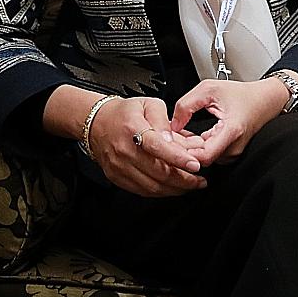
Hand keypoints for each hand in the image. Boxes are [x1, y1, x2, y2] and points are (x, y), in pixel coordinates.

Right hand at [88, 96, 209, 197]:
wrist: (97, 123)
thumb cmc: (125, 113)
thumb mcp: (149, 104)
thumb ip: (165, 121)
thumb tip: (177, 140)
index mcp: (133, 129)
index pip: (158, 147)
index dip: (178, 158)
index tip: (195, 165)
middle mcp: (124, 151)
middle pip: (157, 172)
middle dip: (184, 179)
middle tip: (200, 180)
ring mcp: (119, 167)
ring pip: (151, 186)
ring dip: (175, 189)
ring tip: (192, 185)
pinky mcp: (117, 178)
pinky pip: (142, 190)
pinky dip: (161, 191)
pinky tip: (174, 187)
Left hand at [171, 76, 291, 165]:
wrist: (267, 100)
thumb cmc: (243, 94)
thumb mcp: (210, 89)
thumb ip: (187, 104)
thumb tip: (173, 124)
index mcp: (232, 131)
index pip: (203, 156)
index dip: (184, 151)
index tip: (172, 141)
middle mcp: (233, 147)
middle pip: (199, 158)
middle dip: (182, 147)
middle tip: (169, 134)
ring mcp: (232, 153)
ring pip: (203, 157)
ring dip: (189, 147)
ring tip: (179, 133)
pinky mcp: (230, 154)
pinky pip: (209, 154)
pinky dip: (197, 146)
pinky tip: (190, 136)